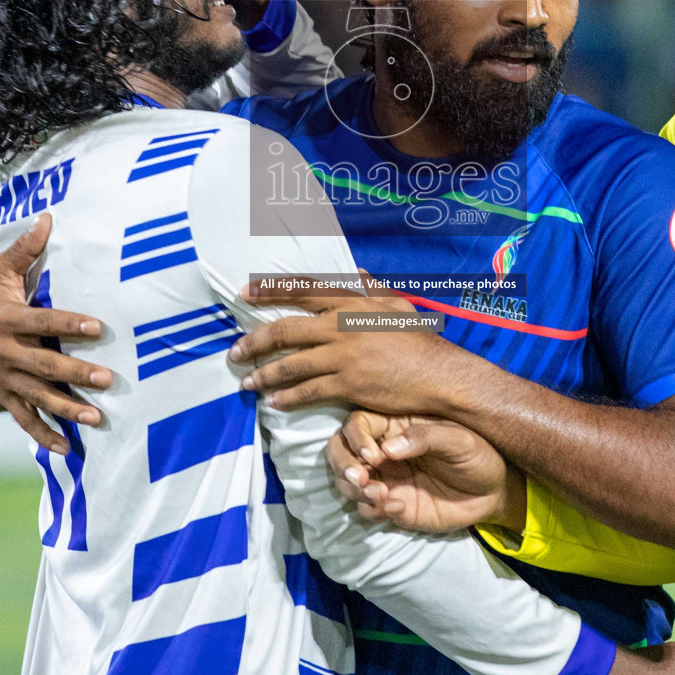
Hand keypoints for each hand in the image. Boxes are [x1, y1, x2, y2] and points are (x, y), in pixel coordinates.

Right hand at [0, 214, 109, 454]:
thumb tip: (47, 218)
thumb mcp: (0, 271)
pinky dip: (44, 435)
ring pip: (39, 396)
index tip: (98, 327)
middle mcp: (6, 353)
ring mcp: (5, 378)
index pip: (43, 321)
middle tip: (108, 379)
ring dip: (68, 408)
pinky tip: (69, 448)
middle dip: (76, 373)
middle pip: (45, 365)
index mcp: (8, 320)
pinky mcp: (4, 395)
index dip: (69, 324)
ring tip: (97, 418)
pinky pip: (25, 419)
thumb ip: (26, 249)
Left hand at [231, 272, 485, 414]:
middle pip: (286, 330)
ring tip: (247, 382)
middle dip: (255, 341)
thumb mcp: (398, 306)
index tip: (243, 294)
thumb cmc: (420, 341)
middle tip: (235, 351)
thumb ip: (373, 289)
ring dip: (264, 374)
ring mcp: (344, 356)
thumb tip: (356, 272)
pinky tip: (274, 403)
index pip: (302, 290)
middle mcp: (342, 325)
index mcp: (352, 302)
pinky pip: (308, 392)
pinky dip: (287, 398)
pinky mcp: (348, 385)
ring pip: (291, 364)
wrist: (440, 375)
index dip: (269, 290)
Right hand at [327, 411, 522, 531]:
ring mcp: (384, 478)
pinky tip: (398, 508)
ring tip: (380, 496)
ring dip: (354, 489)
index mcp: (396, 426)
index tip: (373, 456)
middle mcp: (383, 451)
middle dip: (342, 464)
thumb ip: (425, 438)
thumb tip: (388, 449)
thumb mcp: (460, 440)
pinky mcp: (390, 505)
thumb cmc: (478, 454)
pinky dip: (372, 510)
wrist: (494, 492)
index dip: (355, 438)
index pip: (357, 424)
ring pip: (346, 480)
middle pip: (340, 450)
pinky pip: (365, 508)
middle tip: (361, 478)